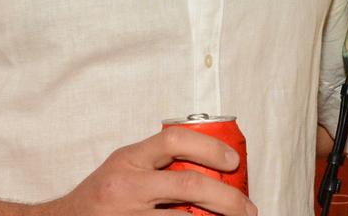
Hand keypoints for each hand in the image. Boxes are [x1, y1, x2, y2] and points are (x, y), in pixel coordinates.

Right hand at [47, 126, 255, 215]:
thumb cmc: (99, 195)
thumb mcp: (124, 166)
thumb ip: (158, 162)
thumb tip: (211, 162)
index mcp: (129, 159)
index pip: (173, 140)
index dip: (208, 148)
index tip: (233, 160)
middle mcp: (126, 187)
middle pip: (187, 186)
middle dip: (225, 197)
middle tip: (248, 207)